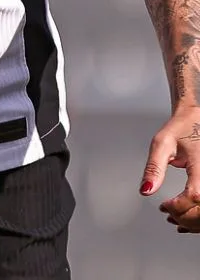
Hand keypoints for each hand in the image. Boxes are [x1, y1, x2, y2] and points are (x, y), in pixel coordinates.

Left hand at [142, 106, 199, 231]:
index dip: (179, 206)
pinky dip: (197, 214)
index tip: (164, 205)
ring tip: (174, 215)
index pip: (195, 195)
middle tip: (166, 212)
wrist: (196, 120)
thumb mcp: (161, 144)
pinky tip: (184, 215)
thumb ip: (154, 168)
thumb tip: (145, 190)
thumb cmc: (180, 129)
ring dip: (192, 219)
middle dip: (184, 216)